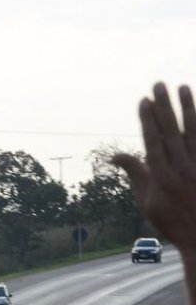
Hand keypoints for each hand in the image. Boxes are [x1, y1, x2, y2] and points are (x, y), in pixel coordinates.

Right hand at [113, 83, 195, 254]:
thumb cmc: (171, 220)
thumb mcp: (146, 201)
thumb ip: (135, 173)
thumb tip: (116, 156)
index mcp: (161, 177)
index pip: (152, 141)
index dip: (147, 119)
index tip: (143, 100)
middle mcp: (181, 168)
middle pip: (171, 131)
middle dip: (164, 106)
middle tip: (159, 84)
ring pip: (193, 131)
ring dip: (188, 107)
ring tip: (183, 87)